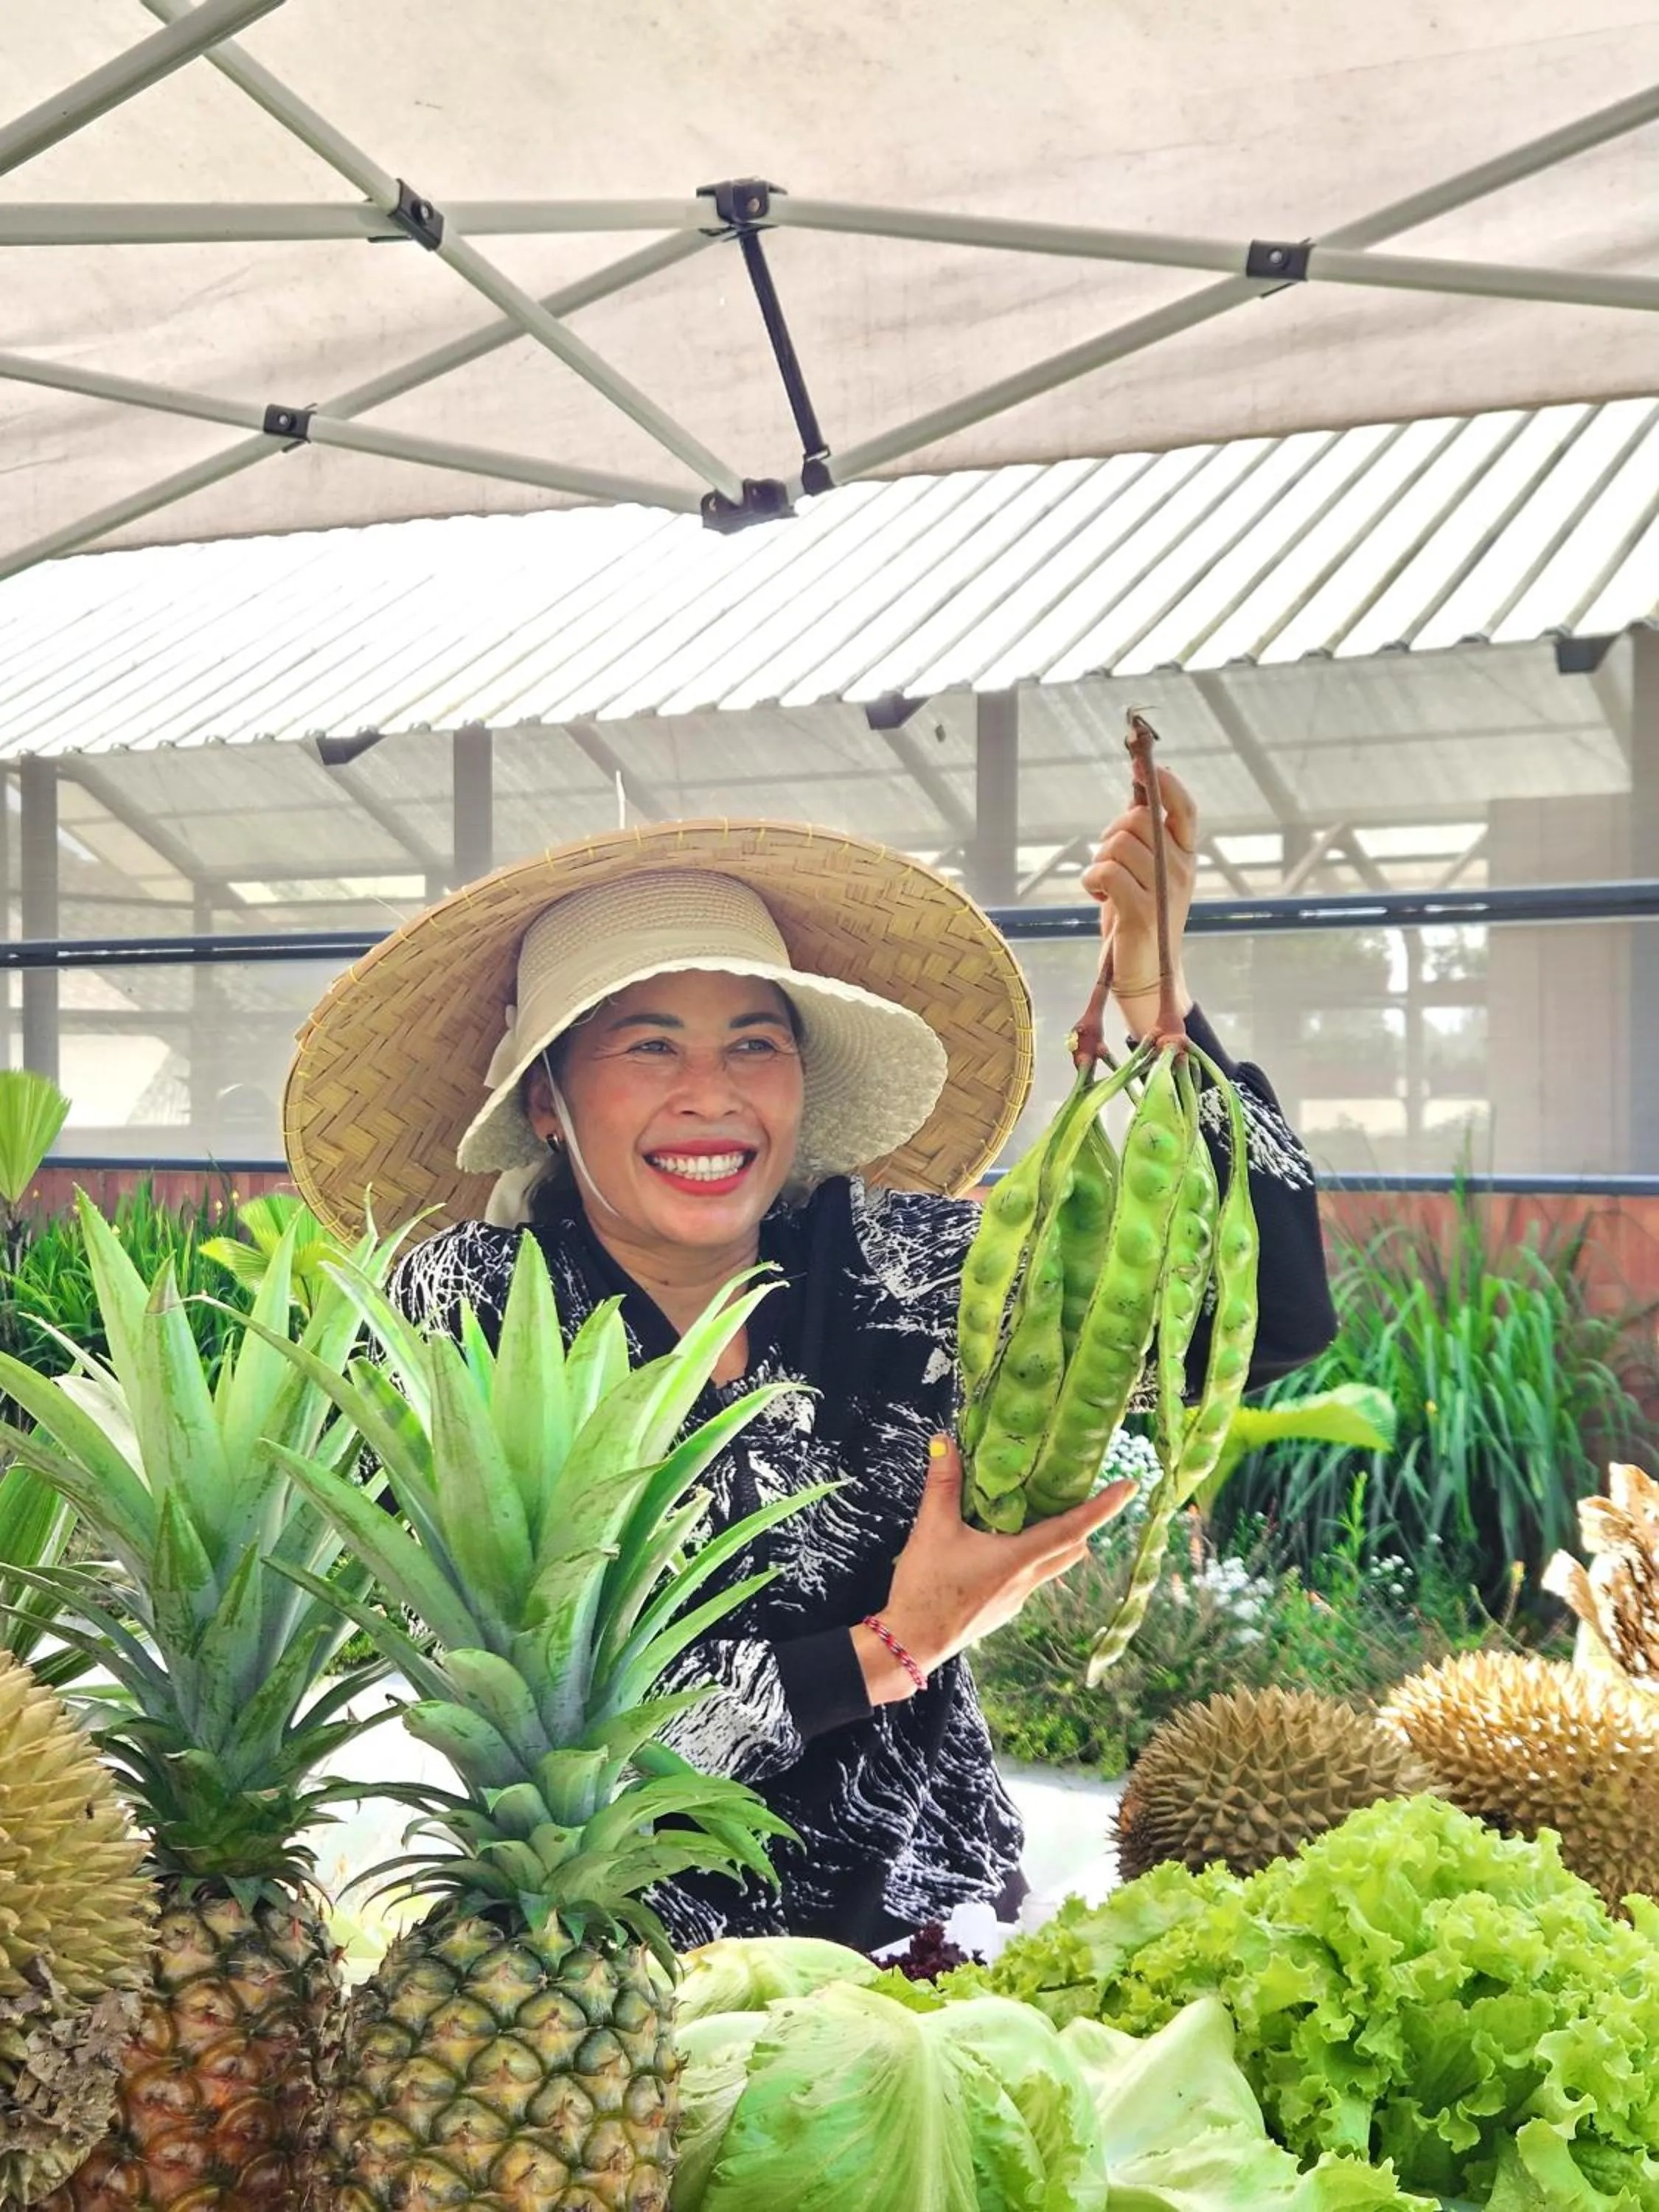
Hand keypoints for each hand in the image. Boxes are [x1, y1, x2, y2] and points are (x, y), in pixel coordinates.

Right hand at [853, 1436, 1136, 1702]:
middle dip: (1086, 1522)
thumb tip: (943, 1441)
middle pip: (1072, 1549)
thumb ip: (942, 1483)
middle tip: (1088, 1495)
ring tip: (1044, 1515)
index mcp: (1019, 1558)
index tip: (1130, 1487)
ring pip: (1052, 1565)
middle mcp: (1026, 1580)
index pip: (1073, 1528)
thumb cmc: (927, 1587)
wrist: (912, 1642)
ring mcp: (1016, 1599)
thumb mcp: (932, 1528)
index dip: (1104, 1507)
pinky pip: (1029, 1579)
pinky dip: (1032, 1557)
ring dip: (1058, 1540)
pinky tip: (1004, 1547)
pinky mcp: (1003, 1610)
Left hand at [1080, 764, 1198, 1032]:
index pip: (1185, 809)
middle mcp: (1182, 871)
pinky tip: (1098, 898)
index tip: (1141, 764)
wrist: (1144, 975)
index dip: (1166, 783)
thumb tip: (1137, 791)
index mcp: (1186, 856)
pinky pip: (1106, 872)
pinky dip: (1092, 881)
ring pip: (1119, 844)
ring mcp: (1164, 892)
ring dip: (1099, 860)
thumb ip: (1142, 835)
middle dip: (1112, 831)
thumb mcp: (1144, 870)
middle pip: (1139, 819)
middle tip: (1108, 859)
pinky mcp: (1142, 913)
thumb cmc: (1137, 917)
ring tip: (1104, 885)